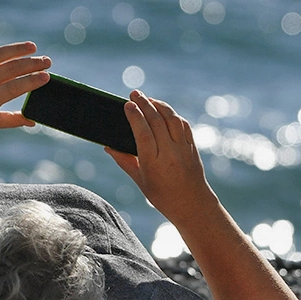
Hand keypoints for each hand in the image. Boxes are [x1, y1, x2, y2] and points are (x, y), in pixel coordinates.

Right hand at [106, 90, 215, 222]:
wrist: (193, 206)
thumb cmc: (163, 197)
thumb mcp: (140, 182)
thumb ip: (124, 162)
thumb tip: (108, 147)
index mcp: (154, 163)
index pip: (143, 133)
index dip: (135, 116)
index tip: (127, 104)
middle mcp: (170, 154)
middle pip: (157, 122)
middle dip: (145, 104)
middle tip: (134, 93)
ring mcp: (183, 149)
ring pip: (172, 120)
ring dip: (160, 105)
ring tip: (148, 99)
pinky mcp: (192, 147)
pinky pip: (183, 125)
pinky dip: (173, 115)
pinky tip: (164, 110)